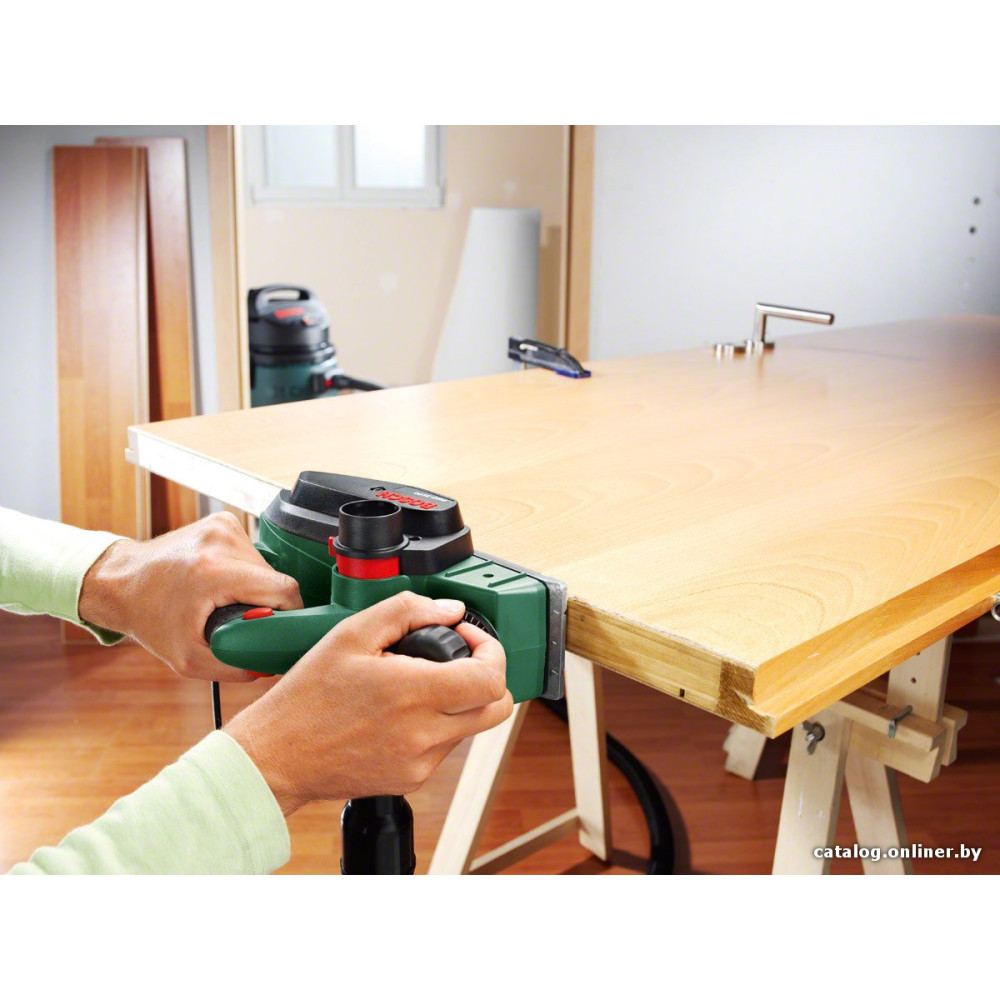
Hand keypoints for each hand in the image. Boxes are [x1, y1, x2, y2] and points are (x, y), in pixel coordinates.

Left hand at [78, 512, 302, 681]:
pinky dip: (243, 570)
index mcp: (215, 571)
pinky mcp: (222, 519)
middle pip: (275, 577)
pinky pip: (251, 551)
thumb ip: (233, 666)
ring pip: (265, 564)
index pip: (284, 589)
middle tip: (241, 620)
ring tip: (225, 599)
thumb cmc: (149, 617)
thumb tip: (269, 666)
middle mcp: (222, 542)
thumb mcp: (188, 659)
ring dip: (254, 586)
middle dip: (266, 603)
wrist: (120, 581)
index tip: (279, 629)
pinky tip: (220, 580)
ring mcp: (223, 526)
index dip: (290, 613)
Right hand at [224, 591, 512, 813]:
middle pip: (496, 708)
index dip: (490, 650)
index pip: (491, 680)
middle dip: (487, 675)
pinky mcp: (411, 780)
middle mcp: (423, 735)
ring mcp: (420, 762)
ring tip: (417, 684)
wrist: (275, 756)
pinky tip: (401, 712)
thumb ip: (407, 610)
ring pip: (472, 727)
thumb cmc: (306, 697)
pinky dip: (436, 725)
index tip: (465, 636)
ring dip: (460, 701)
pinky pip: (445, 748)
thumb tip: (449, 609)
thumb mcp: (350, 634)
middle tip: (458, 659)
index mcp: (413, 694)